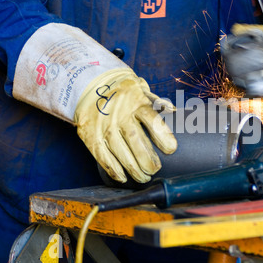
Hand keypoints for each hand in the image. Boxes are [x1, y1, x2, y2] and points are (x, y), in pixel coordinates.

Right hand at [74, 68, 176, 182]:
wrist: (88, 84)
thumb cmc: (122, 90)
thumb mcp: (140, 88)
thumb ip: (156, 101)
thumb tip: (174, 110)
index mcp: (136, 101)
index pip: (152, 120)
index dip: (163, 136)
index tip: (171, 149)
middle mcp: (119, 114)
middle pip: (136, 141)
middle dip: (148, 160)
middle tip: (155, 169)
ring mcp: (103, 126)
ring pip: (120, 153)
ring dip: (133, 169)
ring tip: (143, 178)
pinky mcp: (90, 135)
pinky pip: (102, 157)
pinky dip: (113, 170)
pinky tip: (123, 177)